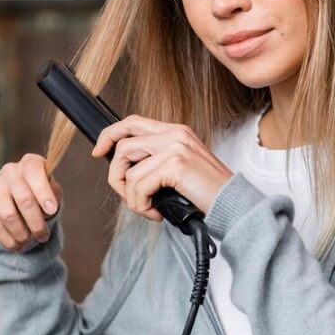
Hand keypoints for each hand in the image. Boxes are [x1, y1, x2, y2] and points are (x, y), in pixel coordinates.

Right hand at [0, 153, 62, 250]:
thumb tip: (48, 209)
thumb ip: (53, 197)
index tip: (52, 210)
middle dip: (36, 222)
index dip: (43, 192)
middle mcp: (10, 170)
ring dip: (21, 233)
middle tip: (43, 236)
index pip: (34, 172)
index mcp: (30, 163)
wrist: (16, 199)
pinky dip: (7, 239)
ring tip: (29, 241)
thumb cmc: (40, 195)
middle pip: (23, 198)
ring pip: (8, 215)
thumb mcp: (52, 193)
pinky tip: (15, 244)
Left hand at [91, 115, 233, 220]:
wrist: (235, 207)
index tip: (98, 152)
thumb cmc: (207, 195)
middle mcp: (175, 134)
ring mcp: (175, 147)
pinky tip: (156, 212)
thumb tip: (123, 168)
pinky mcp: (175, 164)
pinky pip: (138, 185)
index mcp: (176, 132)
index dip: (110, 134)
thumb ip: (156, 161)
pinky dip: (140, 205)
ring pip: (128, 169)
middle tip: (127, 194)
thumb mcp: (179, 170)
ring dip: (131, 196)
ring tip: (148, 207)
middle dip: (116, 174)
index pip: (133, 122)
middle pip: (123, 144)